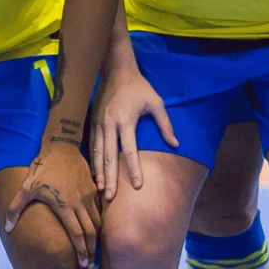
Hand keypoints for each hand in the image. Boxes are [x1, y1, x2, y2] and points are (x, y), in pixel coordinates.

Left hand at [12, 140, 101, 268]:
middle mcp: (80, 203)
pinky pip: (98, 209)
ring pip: (98, 221)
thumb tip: (7, 229)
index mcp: (65, 206)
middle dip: (92, 249)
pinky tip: (96, 228)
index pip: (77, 234)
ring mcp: (89, 196)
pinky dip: (98, 221)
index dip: (82, 250)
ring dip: (97, 236)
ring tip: (95, 249)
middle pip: (91, 232)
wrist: (62, 147)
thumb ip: (15, 209)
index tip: (84, 264)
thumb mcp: (25, 188)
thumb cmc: (42, 168)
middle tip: (90, 265)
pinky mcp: (93, 189)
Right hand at [92, 65, 172, 195]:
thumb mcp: (156, 102)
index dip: (134, 169)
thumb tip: (176, 144)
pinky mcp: (93, 123)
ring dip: (99, 173)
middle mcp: (109, 125)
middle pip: (108, 157)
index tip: (137, 186)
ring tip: (101, 190)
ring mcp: (98, 124)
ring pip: (97, 154)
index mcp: (125, 121)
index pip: (129, 150)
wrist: (116, 71)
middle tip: (111, 197)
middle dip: (110, 179)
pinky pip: (92, 146)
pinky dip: (93, 161)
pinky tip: (95, 173)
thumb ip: (165, 125)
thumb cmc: (139, 87)